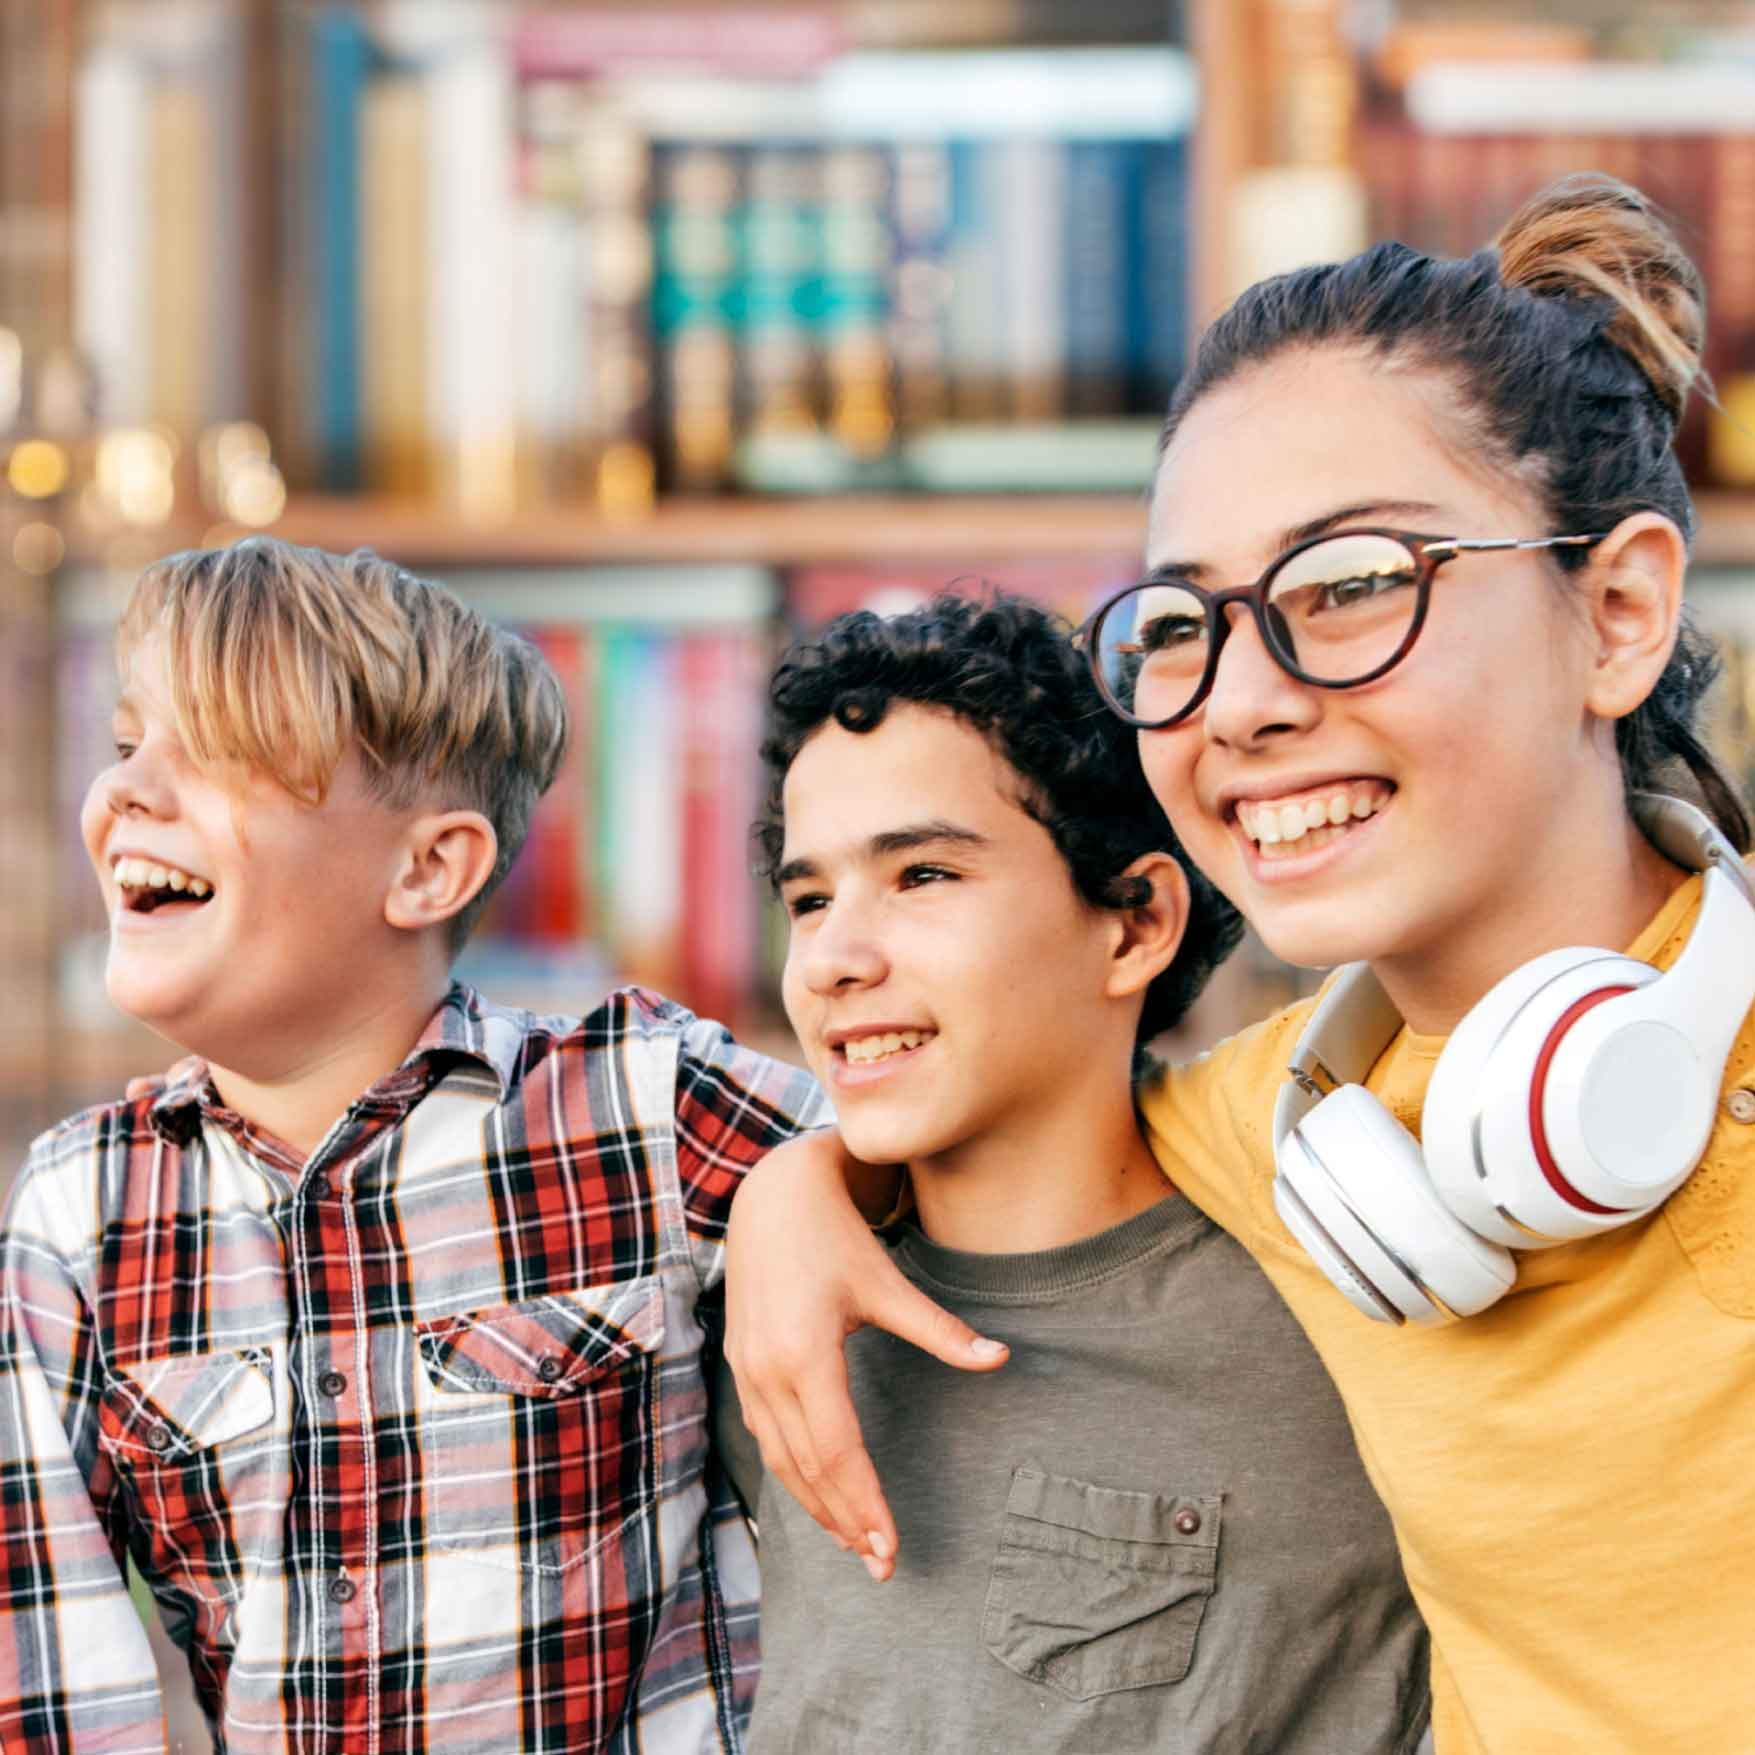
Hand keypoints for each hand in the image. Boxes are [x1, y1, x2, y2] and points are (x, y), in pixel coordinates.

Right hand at [724, 1128, 1008, 1579]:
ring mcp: (748, 1372)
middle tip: (883, 1566)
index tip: (893, 1547)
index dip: (865, 1504)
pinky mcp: (742, 1367)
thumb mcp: (889, 1282)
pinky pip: (767, 1439)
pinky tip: (819, 1495)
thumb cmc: (835, 1237)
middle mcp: (767, 1372)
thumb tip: (1001, 1360)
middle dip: (845, 1522)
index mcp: (804, 1355)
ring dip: (817, 1507)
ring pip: (781, 1462)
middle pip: (807, 1470)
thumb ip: (941, 1331)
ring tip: (855, 1545)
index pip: (837, 1453)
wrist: (771, 1196)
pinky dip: (794, 1475)